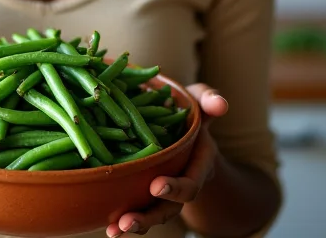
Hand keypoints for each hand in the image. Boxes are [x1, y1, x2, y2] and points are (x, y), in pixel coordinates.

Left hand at [106, 83, 228, 236]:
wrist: (181, 129)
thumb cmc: (190, 112)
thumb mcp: (200, 101)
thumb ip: (209, 100)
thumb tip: (221, 104)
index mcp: (196, 165)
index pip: (190, 184)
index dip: (176, 187)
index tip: (157, 185)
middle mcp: (179, 184)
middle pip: (168, 209)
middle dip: (148, 217)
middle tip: (127, 221)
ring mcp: (161, 190)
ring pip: (150, 214)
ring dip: (132, 223)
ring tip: (113, 230)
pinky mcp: (143, 190)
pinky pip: (135, 206)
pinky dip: (120, 215)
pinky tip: (104, 223)